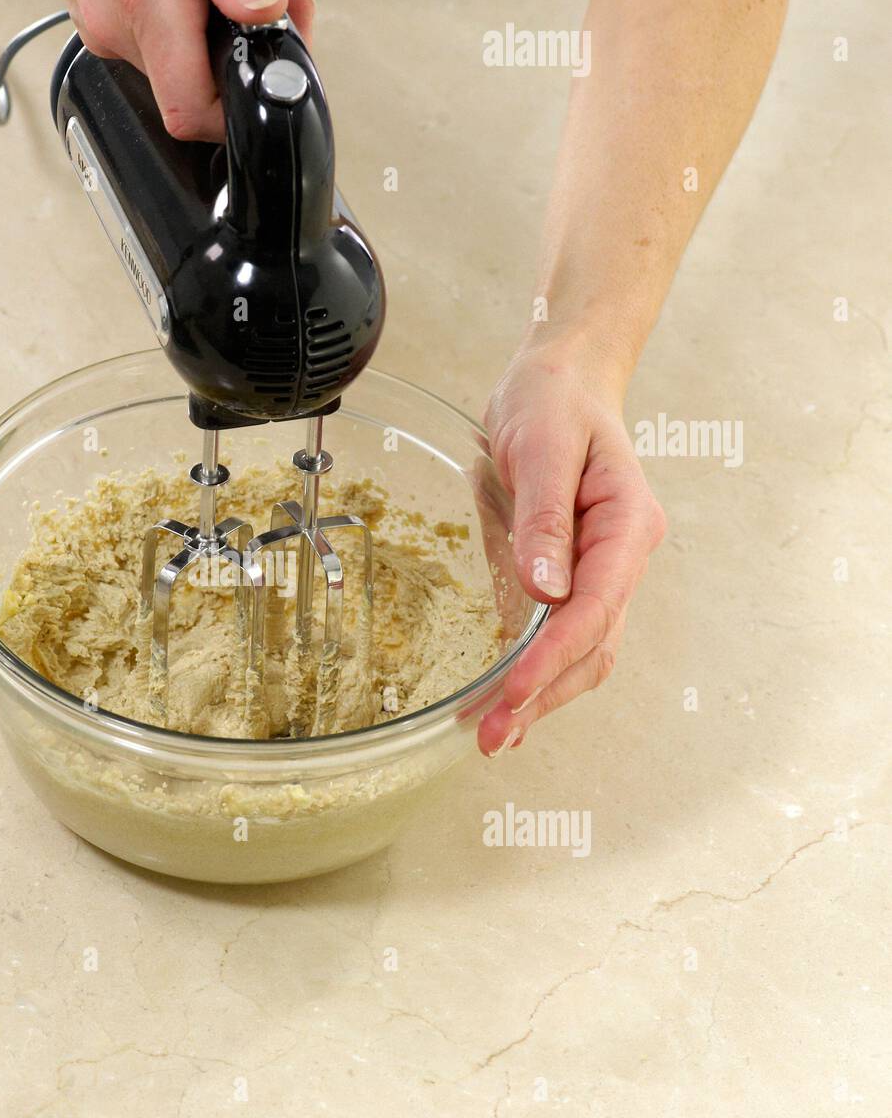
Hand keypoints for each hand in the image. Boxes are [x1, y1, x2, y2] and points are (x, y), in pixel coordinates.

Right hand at [67, 0, 316, 141]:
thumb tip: (262, 11)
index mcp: (144, 8)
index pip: (190, 113)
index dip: (233, 112)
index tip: (260, 87)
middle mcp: (113, 25)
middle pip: (188, 89)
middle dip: (233, 59)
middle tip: (263, 17)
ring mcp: (101, 24)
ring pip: (172, 67)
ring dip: (212, 42)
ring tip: (230, 0)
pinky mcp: (98, 18)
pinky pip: (151, 42)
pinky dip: (185, 27)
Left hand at [477, 336, 665, 756]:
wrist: (558, 380)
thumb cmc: (555, 402)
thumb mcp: (545, 446)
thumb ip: (546, 518)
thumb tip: (548, 588)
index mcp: (626, 527)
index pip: (595, 608)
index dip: (553, 656)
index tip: (513, 692)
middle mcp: (620, 558)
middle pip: (592, 646)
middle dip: (544, 695)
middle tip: (491, 736)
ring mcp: (599, 571)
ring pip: (582, 653)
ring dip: (541, 697)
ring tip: (492, 735)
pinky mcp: (568, 576)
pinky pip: (561, 637)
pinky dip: (537, 674)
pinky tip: (507, 704)